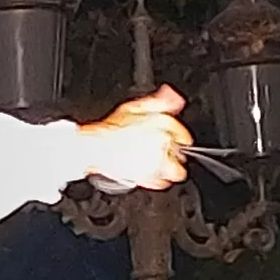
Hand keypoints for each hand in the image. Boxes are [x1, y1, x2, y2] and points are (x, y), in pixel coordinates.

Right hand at [76, 87, 190, 191]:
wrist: (95, 146)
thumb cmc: (111, 128)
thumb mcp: (135, 107)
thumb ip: (159, 101)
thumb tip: (173, 96)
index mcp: (163, 123)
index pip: (183, 135)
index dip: (176, 138)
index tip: (170, 141)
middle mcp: (164, 143)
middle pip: (182, 155)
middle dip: (174, 154)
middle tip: (161, 153)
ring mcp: (157, 161)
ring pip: (177, 172)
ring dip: (169, 169)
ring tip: (157, 165)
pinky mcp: (148, 177)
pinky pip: (162, 183)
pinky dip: (157, 181)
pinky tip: (150, 175)